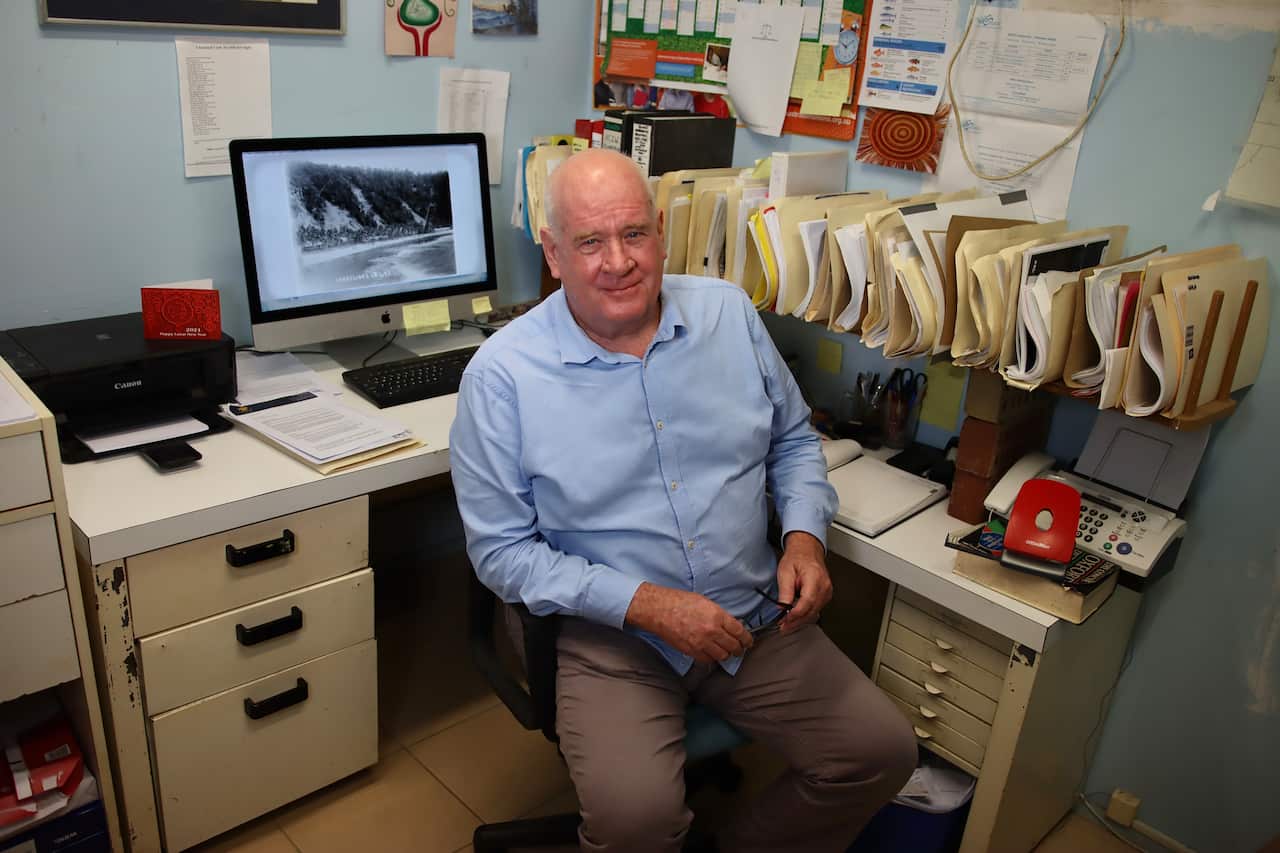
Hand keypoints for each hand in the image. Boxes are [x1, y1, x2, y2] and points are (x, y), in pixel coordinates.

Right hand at [625, 583, 752, 662]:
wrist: (659, 610)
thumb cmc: (679, 602)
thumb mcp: (705, 602)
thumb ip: (719, 615)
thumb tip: (730, 626)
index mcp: (717, 616)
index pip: (739, 631)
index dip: (747, 638)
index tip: (748, 641)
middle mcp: (711, 631)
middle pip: (733, 646)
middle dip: (739, 649)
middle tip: (740, 649)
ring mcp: (701, 643)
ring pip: (722, 656)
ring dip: (726, 654)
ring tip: (726, 652)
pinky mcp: (691, 651)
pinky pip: (708, 660)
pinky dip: (712, 658)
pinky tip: (712, 653)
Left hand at [776, 531, 832, 634]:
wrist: (807, 551)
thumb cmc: (797, 558)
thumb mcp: (785, 571)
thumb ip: (785, 591)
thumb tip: (782, 607)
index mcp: (815, 578)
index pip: (807, 602)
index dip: (795, 614)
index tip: (785, 620)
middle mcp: (824, 586)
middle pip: (812, 610)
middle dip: (796, 621)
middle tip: (783, 627)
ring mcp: (827, 592)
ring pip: (814, 612)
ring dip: (800, 620)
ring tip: (787, 624)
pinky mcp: (825, 596)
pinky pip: (816, 609)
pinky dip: (805, 615)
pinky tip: (796, 617)